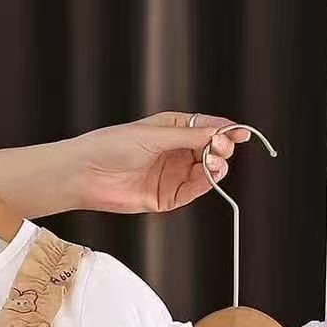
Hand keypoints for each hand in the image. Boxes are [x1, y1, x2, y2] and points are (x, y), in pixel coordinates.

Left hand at [64, 112, 249, 213]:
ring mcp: (171, 175)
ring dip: (215, 167)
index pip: (205, 129)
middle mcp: (174, 152)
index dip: (224, 131)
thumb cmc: (111, 146)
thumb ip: (188, 136)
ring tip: (214, 162)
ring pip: (205, 172)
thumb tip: (218, 132)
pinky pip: (193, 191)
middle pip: (210, 151)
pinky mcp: (167, 197)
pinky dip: (204, 184)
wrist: (86, 173)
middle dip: (221, 149)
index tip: (241, 133)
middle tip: (222, 147)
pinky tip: (207, 175)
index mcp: (171, 130)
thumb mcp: (153, 135)